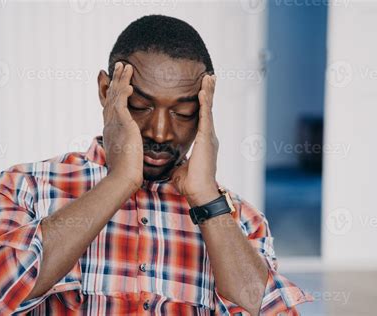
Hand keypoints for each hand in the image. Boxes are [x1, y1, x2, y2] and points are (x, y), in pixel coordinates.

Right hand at [102, 62, 142, 193]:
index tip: (115, 83)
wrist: (123, 178)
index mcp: (111, 131)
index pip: (110, 107)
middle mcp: (110, 125)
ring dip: (120, 79)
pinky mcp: (122, 125)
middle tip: (118, 66)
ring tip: (125, 66)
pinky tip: (130, 83)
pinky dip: (124, 91)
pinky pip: (121, 103)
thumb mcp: (127, 155)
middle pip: (110, 97)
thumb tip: (134, 149)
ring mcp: (114, 124)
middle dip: (115, 81)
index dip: (112, 94)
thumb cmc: (127, 172)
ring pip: (115, 96)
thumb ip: (130, 147)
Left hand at [170, 74, 219, 205]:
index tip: (201, 91)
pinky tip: (204, 90)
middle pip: (207, 109)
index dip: (202, 104)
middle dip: (208, 93)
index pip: (202, 118)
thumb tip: (167, 162)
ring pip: (208, 109)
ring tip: (209, 77)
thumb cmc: (190, 184)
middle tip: (209, 77)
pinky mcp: (206, 138)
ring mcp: (209, 136)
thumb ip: (176, 161)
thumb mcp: (180, 168)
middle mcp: (208, 136)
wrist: (199, 192)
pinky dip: (205, 102)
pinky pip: (205, 116)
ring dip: (208, 92)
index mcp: (203, 142)